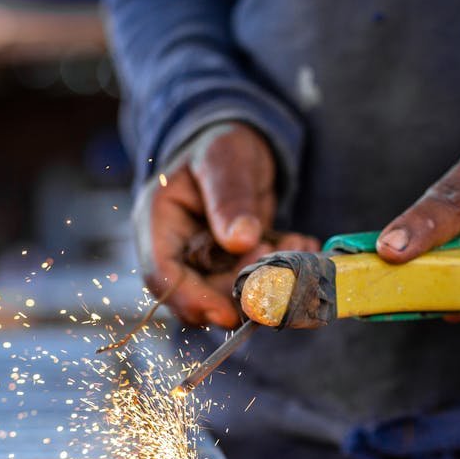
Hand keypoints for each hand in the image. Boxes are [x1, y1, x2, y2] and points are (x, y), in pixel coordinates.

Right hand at [134, 122, 319, 327]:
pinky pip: (255, 286)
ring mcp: (205, 264)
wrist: (239, 148)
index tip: (229, 313)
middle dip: (241, 288)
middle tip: (276, 258)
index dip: (193, 301)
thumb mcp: (224, 159)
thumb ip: (229, 197)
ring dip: (268, 283)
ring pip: (231, 297)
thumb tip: (240, 241)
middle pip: (198, 296)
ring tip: (299, 246)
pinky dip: (281, 274)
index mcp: (157, 223)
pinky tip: (302, 246)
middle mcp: (176, 251)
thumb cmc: (221, 145)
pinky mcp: (232, 270)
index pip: (162, 276)